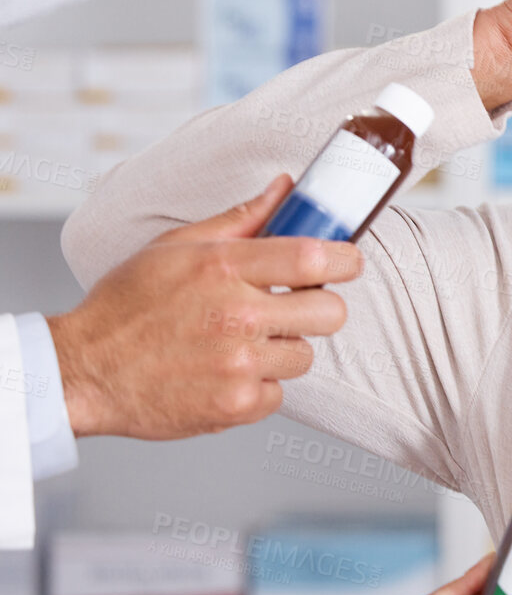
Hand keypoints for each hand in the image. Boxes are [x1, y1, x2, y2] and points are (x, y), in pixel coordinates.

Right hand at [48, 175, 360, 438]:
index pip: (315, 257)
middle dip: (320, 308)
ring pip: (304, 355)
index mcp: (224, 268)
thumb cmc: (126, 306)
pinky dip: (259, 386)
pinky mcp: (234, 406)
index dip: (345, 259)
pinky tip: (226, 373)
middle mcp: (236, 316)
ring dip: (283, 349)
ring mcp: (237, 364)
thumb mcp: (176, 246)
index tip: (348, 262)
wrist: (81, 371)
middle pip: (331, 312)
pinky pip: (278, 393)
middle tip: (295, 306)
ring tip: (243, 342)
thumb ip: (241, 218)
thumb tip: (285, 188)